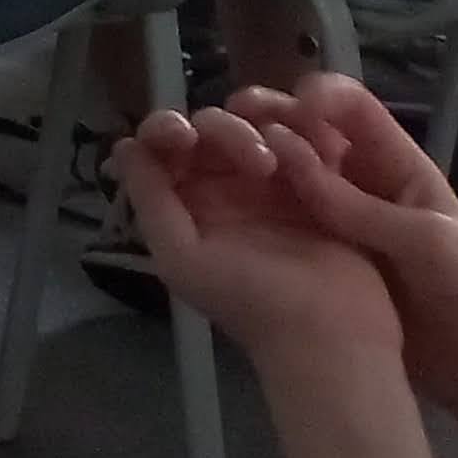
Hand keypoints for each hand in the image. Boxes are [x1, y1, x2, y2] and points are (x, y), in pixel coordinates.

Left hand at [113, 105, 405, 370]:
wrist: (332, 333)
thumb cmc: (252, 303)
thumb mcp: (183, 258)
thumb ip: (151, 202)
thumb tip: (125, 147)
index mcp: (188, 201)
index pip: (165, 146)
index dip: (167, 129)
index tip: (186, 138)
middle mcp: (226, 185)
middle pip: (212, 126)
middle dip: (228, 132)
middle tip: (261, 165)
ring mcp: (274, 182)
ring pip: (259, 124)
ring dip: (269, 129)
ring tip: (287, 166)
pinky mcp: (318, 182)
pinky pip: (305, 140)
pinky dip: (305, 136)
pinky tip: (318, 153)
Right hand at [216, 79, 457, 414]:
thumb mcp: (426, 242)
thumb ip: (359, 205)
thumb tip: (287, 156)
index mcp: (397, 163)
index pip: (351, 106)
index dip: (317, 97)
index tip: (288, 116)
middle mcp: (361, 180)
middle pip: (309, 130)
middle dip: (272, 119)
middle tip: (232, 129)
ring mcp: (339, 219)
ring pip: (290, 172)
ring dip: (256, 159)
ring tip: (213, 163)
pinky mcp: (324, 255)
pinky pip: (287, 220)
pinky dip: (257, 207)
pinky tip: (225, 209)